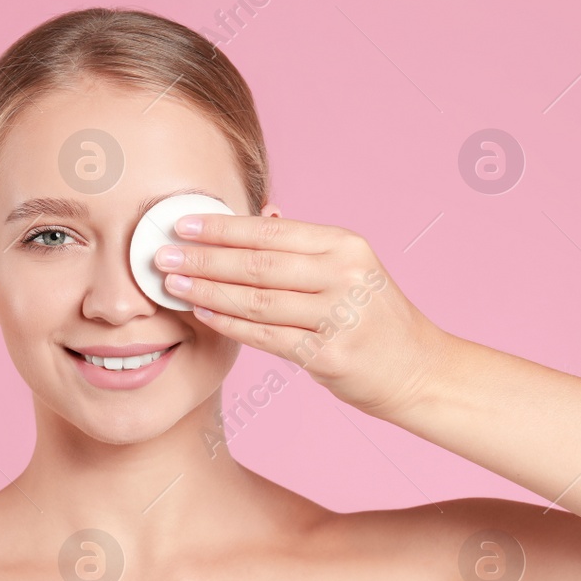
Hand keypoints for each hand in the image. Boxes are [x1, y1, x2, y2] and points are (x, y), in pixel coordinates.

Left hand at [156, 213, 446, 418]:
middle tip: (161, 255)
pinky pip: (266, 336)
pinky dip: (228, 325)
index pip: (272, 231)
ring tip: (172, 284)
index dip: (223, 227)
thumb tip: (262, 211)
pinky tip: (202, 314)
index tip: (182, 224)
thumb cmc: (375, 318)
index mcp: (346, 246)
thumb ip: (305, 246)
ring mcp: (339, 316)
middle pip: (259, 264)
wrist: (419, 369)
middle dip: (204, 258)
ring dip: (208, 291)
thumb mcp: (351, 269)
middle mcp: (345, 276)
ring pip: (257, 300)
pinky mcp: (330, 354)